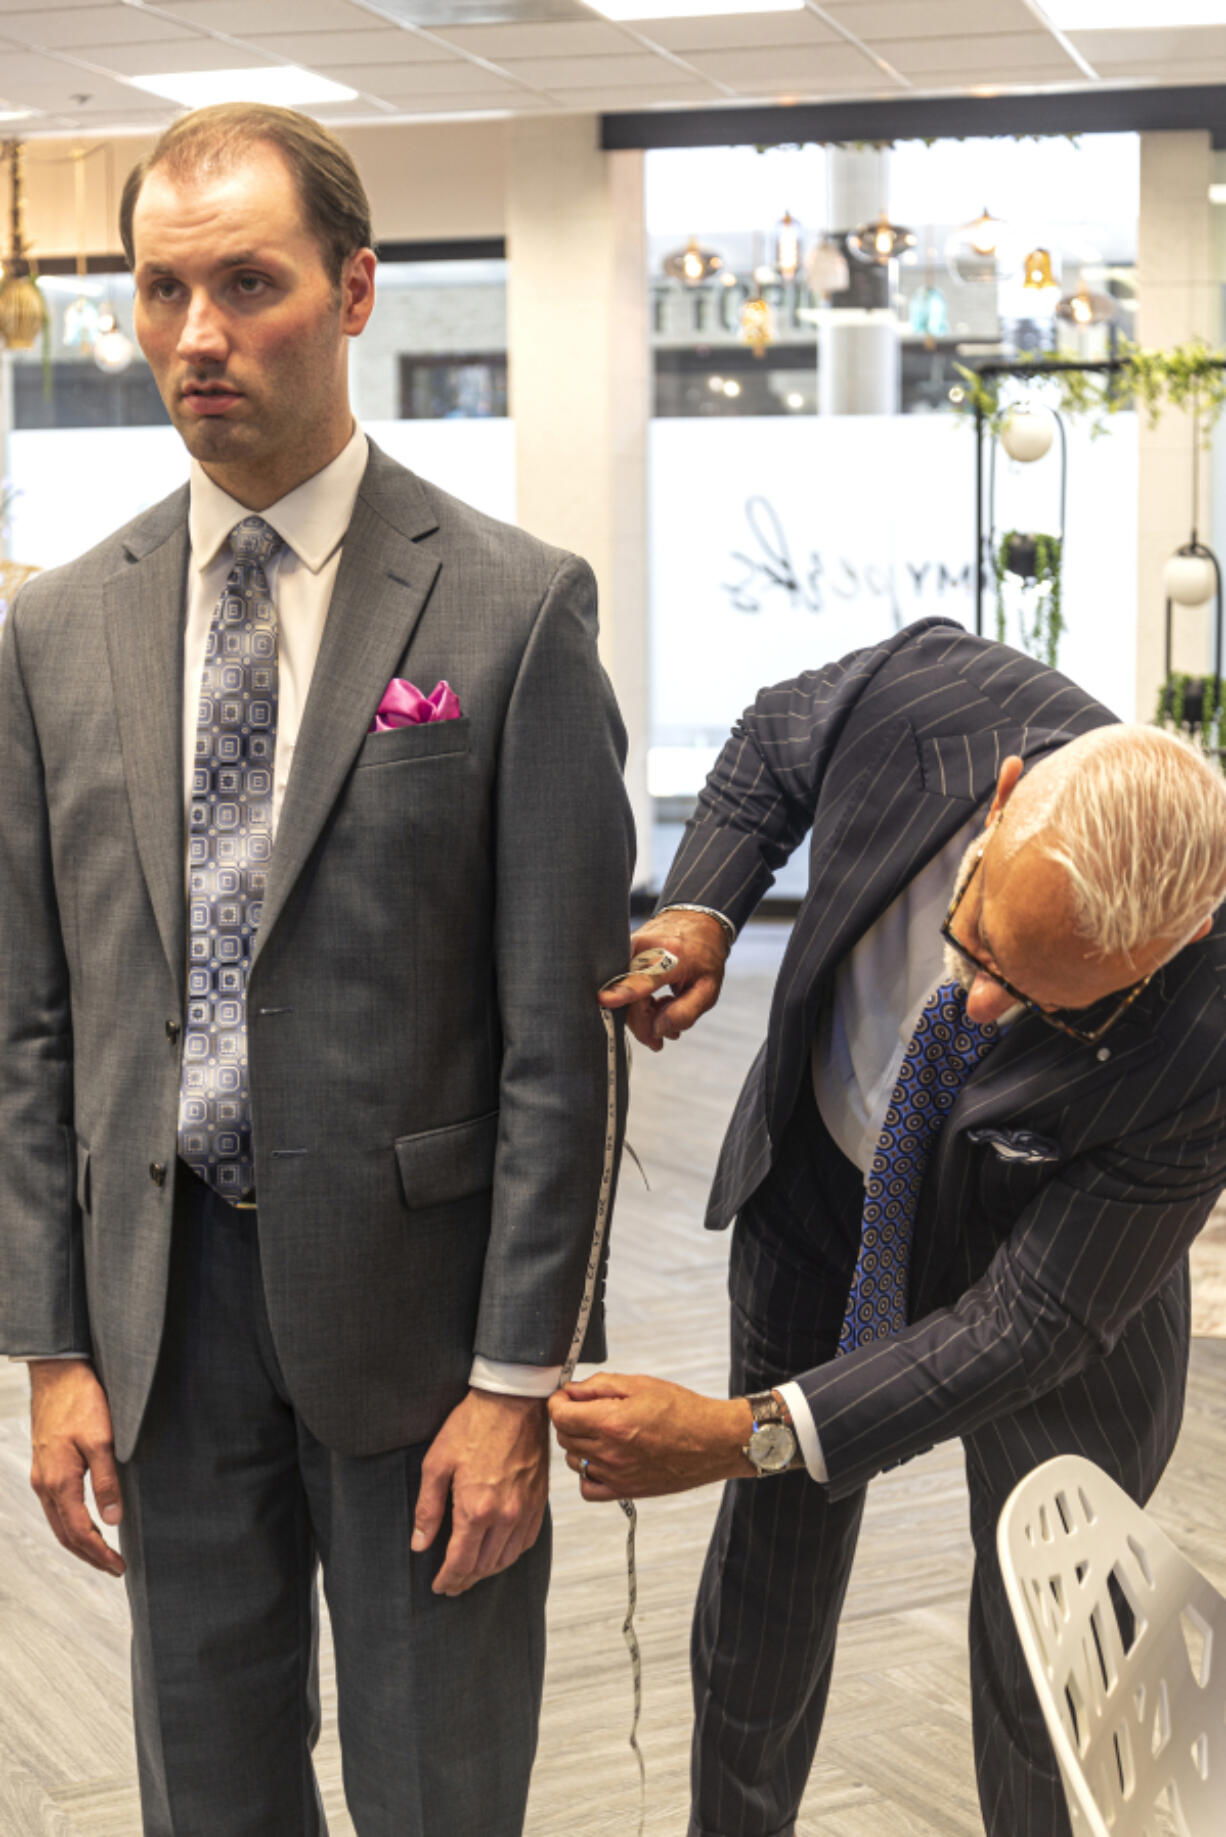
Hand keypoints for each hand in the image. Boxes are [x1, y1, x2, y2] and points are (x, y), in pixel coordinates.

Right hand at [28, 1359, 125, 1576]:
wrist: (58, 1374)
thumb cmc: (81, 1401)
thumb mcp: (102, 1439)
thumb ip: (107, 1481)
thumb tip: (113, 1520)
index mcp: (59, 1482)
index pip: (79, 1532)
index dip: (99, 1553)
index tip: (119, 1566)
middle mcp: (45, 1484)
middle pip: (65, 1535)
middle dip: (89, 1555)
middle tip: (114, 1567)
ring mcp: (41, 1476)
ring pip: (58, 1522)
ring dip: (79, 1542)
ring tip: (102, 1553)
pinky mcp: (44, 1465)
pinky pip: (55, 1506)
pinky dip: (70, 1522)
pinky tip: (84, 1522)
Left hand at [412, 1389, 548, 1596]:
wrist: (513, 1400)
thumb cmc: (472, 1425)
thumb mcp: (437, 1463)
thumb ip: (428, 1509)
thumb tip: (419, 1544)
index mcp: (476, 1509)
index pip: (460, 1562)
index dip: (448, 1579)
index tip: (439, 1586)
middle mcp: (505, 1516)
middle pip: (483, 1565)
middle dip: (465, 1579)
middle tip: (452, 1584)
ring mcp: (525, 1510)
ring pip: (506, 1558)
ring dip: (487, 1571)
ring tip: (472, 1573)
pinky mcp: (538, 1500)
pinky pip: (526, 1541)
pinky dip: (510, 1555)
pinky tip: (500, 1553)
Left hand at [549, 1372, 752, 1500]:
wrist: (713, 1441)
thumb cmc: (683, 1411)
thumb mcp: (640, 1384)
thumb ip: (599, 1386)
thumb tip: (572, 1390)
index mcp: (610, 1422)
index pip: (560, 1415)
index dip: (558, 1401)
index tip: (566, 1396)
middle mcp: (609, 1453)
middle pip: (564, 1437)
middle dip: (569, 1419)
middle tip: (587, 1408)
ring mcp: (616, 1476)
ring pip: (573, 1461)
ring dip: (578, 1444)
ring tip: (601, 1431)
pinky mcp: (626, 1491)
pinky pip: (588, 1488)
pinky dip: (587, 1474)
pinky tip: (602, 1459)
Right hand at [597, 911, 728, 1051]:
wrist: (696, 922)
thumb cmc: (705, 957)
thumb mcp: (709, 989)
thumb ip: (685, 1012)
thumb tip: (657, 1030)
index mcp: (672, 957)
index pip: (644, 978)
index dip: (625, 992)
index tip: (604, 1000)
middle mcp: (645, 949)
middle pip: (631, 997)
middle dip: (644, 1025)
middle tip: (660, 1041)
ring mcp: (630, 948)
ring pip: (624, 994)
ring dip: (642, 1015)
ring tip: (665, 1021)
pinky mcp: (622, 952)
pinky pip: (623, 985)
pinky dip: (638, 1002)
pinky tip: (658, 1006)